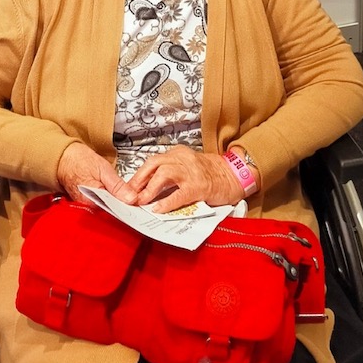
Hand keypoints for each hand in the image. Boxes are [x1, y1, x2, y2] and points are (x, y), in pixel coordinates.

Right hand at [57, 142, 135, 204]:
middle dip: (124, 207)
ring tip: (126, 197)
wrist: (64, 158)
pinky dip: (111, 202)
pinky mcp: (88, 203)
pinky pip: (103, 206)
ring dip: (118, 204)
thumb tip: (131, 199)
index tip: (137, 203)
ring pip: (108, 210)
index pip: (114, 211)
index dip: (127, 208)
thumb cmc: (80, 161)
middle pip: (111, 212)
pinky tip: (117, 197)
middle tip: (134, 199)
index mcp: (91, 201)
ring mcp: (87, 207)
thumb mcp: (103, 169)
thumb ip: (117, 186)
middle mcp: (88, 208)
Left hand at [126, 145, 243, 213]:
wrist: (233, 176)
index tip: (129, 186)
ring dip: (149, 188)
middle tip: (130, 193)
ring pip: (163, 174)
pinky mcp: (199, 187)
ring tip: (141, 201)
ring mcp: (191, 172)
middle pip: (154, 163)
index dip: (139, 174)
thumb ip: (170, 173)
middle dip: (139, 179)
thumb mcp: (188, 166)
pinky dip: (166, 202)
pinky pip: (178, 194)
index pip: (153, 161)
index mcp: (178, 153)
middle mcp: (183, 158)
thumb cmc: (209, 174)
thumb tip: (147, 188)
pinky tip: (158, 209)